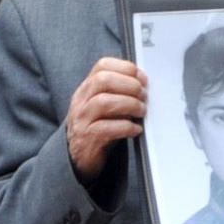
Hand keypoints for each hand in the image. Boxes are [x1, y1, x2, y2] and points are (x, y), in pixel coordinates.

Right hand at [66, 58, 146, 178]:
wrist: (79, 157)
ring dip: (129, 105)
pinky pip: (107, 128)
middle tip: (144, 96)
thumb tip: (144, 86)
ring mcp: (82, 119)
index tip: (142, 78)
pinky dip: (126, 127)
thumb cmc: (98, 128)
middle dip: (129, 85)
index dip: (125, 68)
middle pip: (103, 80)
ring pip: (104, 102)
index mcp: (87, 88)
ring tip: (142, 112)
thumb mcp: (104, 106)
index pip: (102, 66)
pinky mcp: (87, 138)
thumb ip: (118, 93)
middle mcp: (81, 101)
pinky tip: (136, 130)